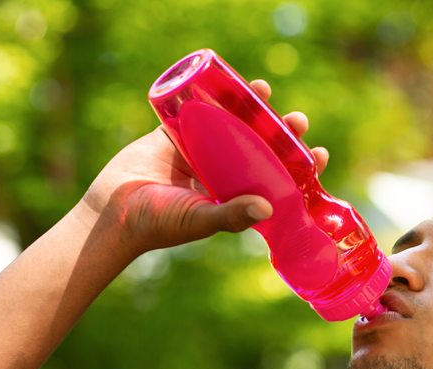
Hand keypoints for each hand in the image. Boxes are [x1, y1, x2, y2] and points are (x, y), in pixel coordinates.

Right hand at [76, 80, 329, 256]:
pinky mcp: (173, 134)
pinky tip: (228, 82)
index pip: (275, 179)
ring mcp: (197, 152)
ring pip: (230, 124)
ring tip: (265, 92)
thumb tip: (268, 207)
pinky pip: (196, 110)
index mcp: (233, 196)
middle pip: (258, 147)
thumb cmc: (158, 224)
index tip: (319, 154)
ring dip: (250, 108)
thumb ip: (230, 215)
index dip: (299, 167)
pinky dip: (210, 95)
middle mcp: (220, 173)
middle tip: (297, 121)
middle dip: (280, 133)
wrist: (113, 212)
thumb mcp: (199, 220)